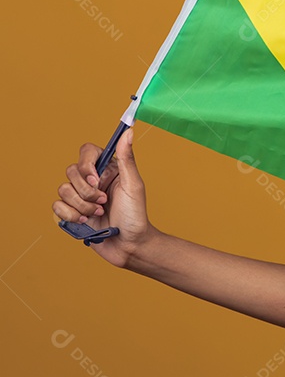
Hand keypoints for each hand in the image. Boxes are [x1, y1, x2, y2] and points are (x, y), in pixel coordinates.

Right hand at [52, 128, 156, 267]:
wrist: (128, 245)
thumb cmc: (135, 215)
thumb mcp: (134, 185)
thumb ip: (128, 158)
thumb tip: (129, 131)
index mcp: (107, 169)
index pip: (86, 152)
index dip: (86, 164)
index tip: (96, 179)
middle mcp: (92, 180)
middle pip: (71, 171)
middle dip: (86, 191)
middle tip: (103, 202)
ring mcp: (80, 197)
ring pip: (62, 190)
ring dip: (81, 206)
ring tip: (98, 214)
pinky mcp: (71, 212)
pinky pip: (57, 207)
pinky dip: (71, 215)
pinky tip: (86, 222)